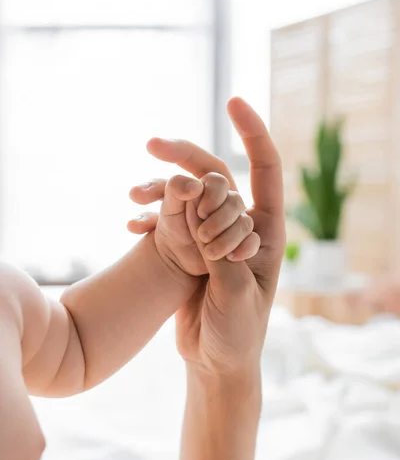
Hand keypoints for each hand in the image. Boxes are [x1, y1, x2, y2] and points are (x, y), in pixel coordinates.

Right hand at [129, 97, 284, 373]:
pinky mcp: (191, 249)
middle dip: (186, 157)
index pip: (265, 171)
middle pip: (217, 176)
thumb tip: (208, 217)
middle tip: (152, 144)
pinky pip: (171, 221)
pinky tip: (131, 222)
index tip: (233, 101)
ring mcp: (214, 235)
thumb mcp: (235, 301)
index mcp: (266, 232)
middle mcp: (241, 225)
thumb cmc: (237, 335)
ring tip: (132, 194)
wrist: (215, 359)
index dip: (253, 133)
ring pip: (189, 196)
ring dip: (162, 189)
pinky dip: (153, 217)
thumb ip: (224, 260)